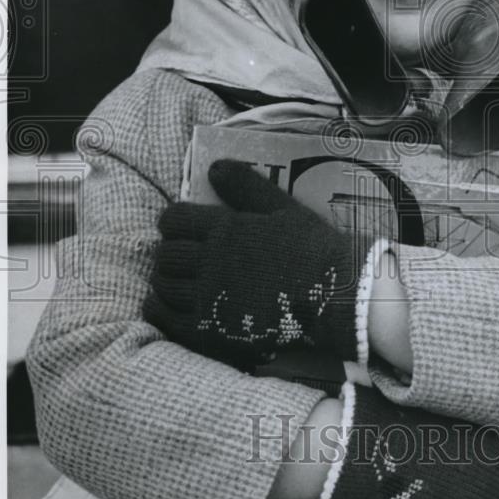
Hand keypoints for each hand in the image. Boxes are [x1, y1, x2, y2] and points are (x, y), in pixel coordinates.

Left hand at [143, 159, 373, 365]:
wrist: (337, 296)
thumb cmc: (314, 249)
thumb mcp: (283, 209)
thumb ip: (246, 187)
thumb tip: (214, 167)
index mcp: (226, 229)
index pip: (174, 220)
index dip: (173, 222)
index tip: (181, 227)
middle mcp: (211, 262)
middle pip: (167, 255)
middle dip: (171, 252)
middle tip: (184, 256)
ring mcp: (209, 299)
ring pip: (164, 286)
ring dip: (167, 280)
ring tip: (180, 280)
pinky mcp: (211, 332)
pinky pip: (167, 319)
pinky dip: (162, 310)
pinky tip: (171, 305)